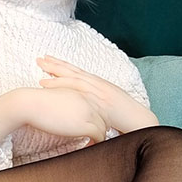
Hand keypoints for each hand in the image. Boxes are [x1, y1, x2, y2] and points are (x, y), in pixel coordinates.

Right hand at [20, 85, 109, 144]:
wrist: (31, 104)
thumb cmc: (38, 103)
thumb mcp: (58, 97)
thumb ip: (68, 103)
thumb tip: (67, 113)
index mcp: (83, 93)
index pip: (99, 106)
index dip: (98, 117)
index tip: (91, 127)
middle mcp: (90, 101)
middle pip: (106, 116)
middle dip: (102, 127)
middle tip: (95, 137)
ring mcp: (89, 113)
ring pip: (104, 128)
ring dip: (99, 137)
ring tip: (91, 144)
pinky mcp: (86, 125)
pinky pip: (99, 137)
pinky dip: (96, 143)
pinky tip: (87, 146)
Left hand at [37, 55, 152, 134]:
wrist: (142, 122)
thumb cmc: (128, 120)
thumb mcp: (110, 109)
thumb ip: (97, 106)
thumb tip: (86, 109)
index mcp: (102, 85)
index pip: (79, 73)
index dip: (64, 67)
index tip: (50, 62)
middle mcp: (100, 84)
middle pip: (74, 72)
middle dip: (56, 65)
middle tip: (39, 59)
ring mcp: (100, 91)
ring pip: (74, 78)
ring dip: (56, 75)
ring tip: (40, 74)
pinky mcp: (100, 99)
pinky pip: (79, 90)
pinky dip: (63, 86)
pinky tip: (52, 85)